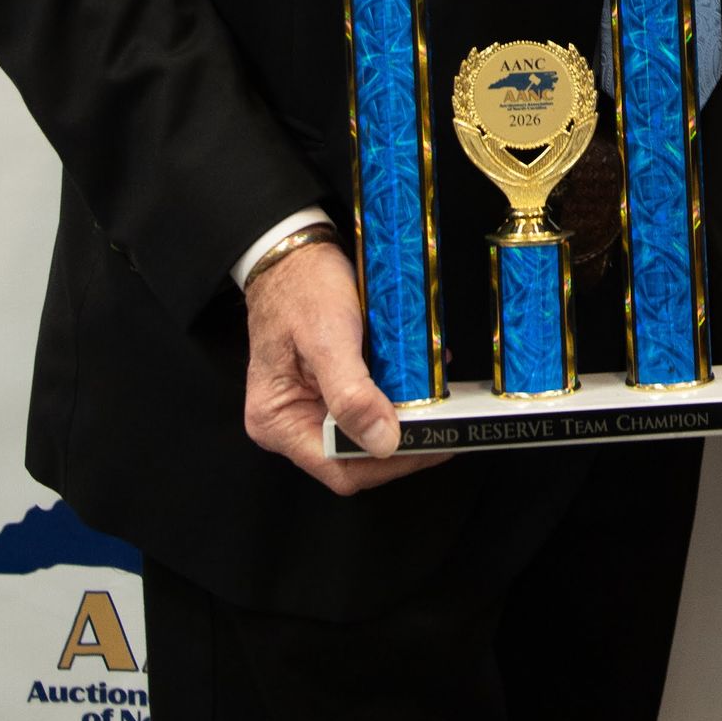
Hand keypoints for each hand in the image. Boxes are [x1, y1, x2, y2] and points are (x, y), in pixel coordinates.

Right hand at [243, 239, 445, 495]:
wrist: (295, 251)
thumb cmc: (302, 287)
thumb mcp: (328, 337)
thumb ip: (352, 394)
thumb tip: (384, 442)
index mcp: (278, 421)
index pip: (339, 469)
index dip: (389, 463)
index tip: (432, 445)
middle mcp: (290, 422)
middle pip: (353, 457)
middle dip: (400, 442)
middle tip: (442, 424)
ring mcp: (310, 406)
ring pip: (364, 432)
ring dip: (402, 421)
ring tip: (437, 406)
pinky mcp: (329, 388)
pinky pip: (366, 405)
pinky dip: (395, 399)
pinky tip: (420, 383)